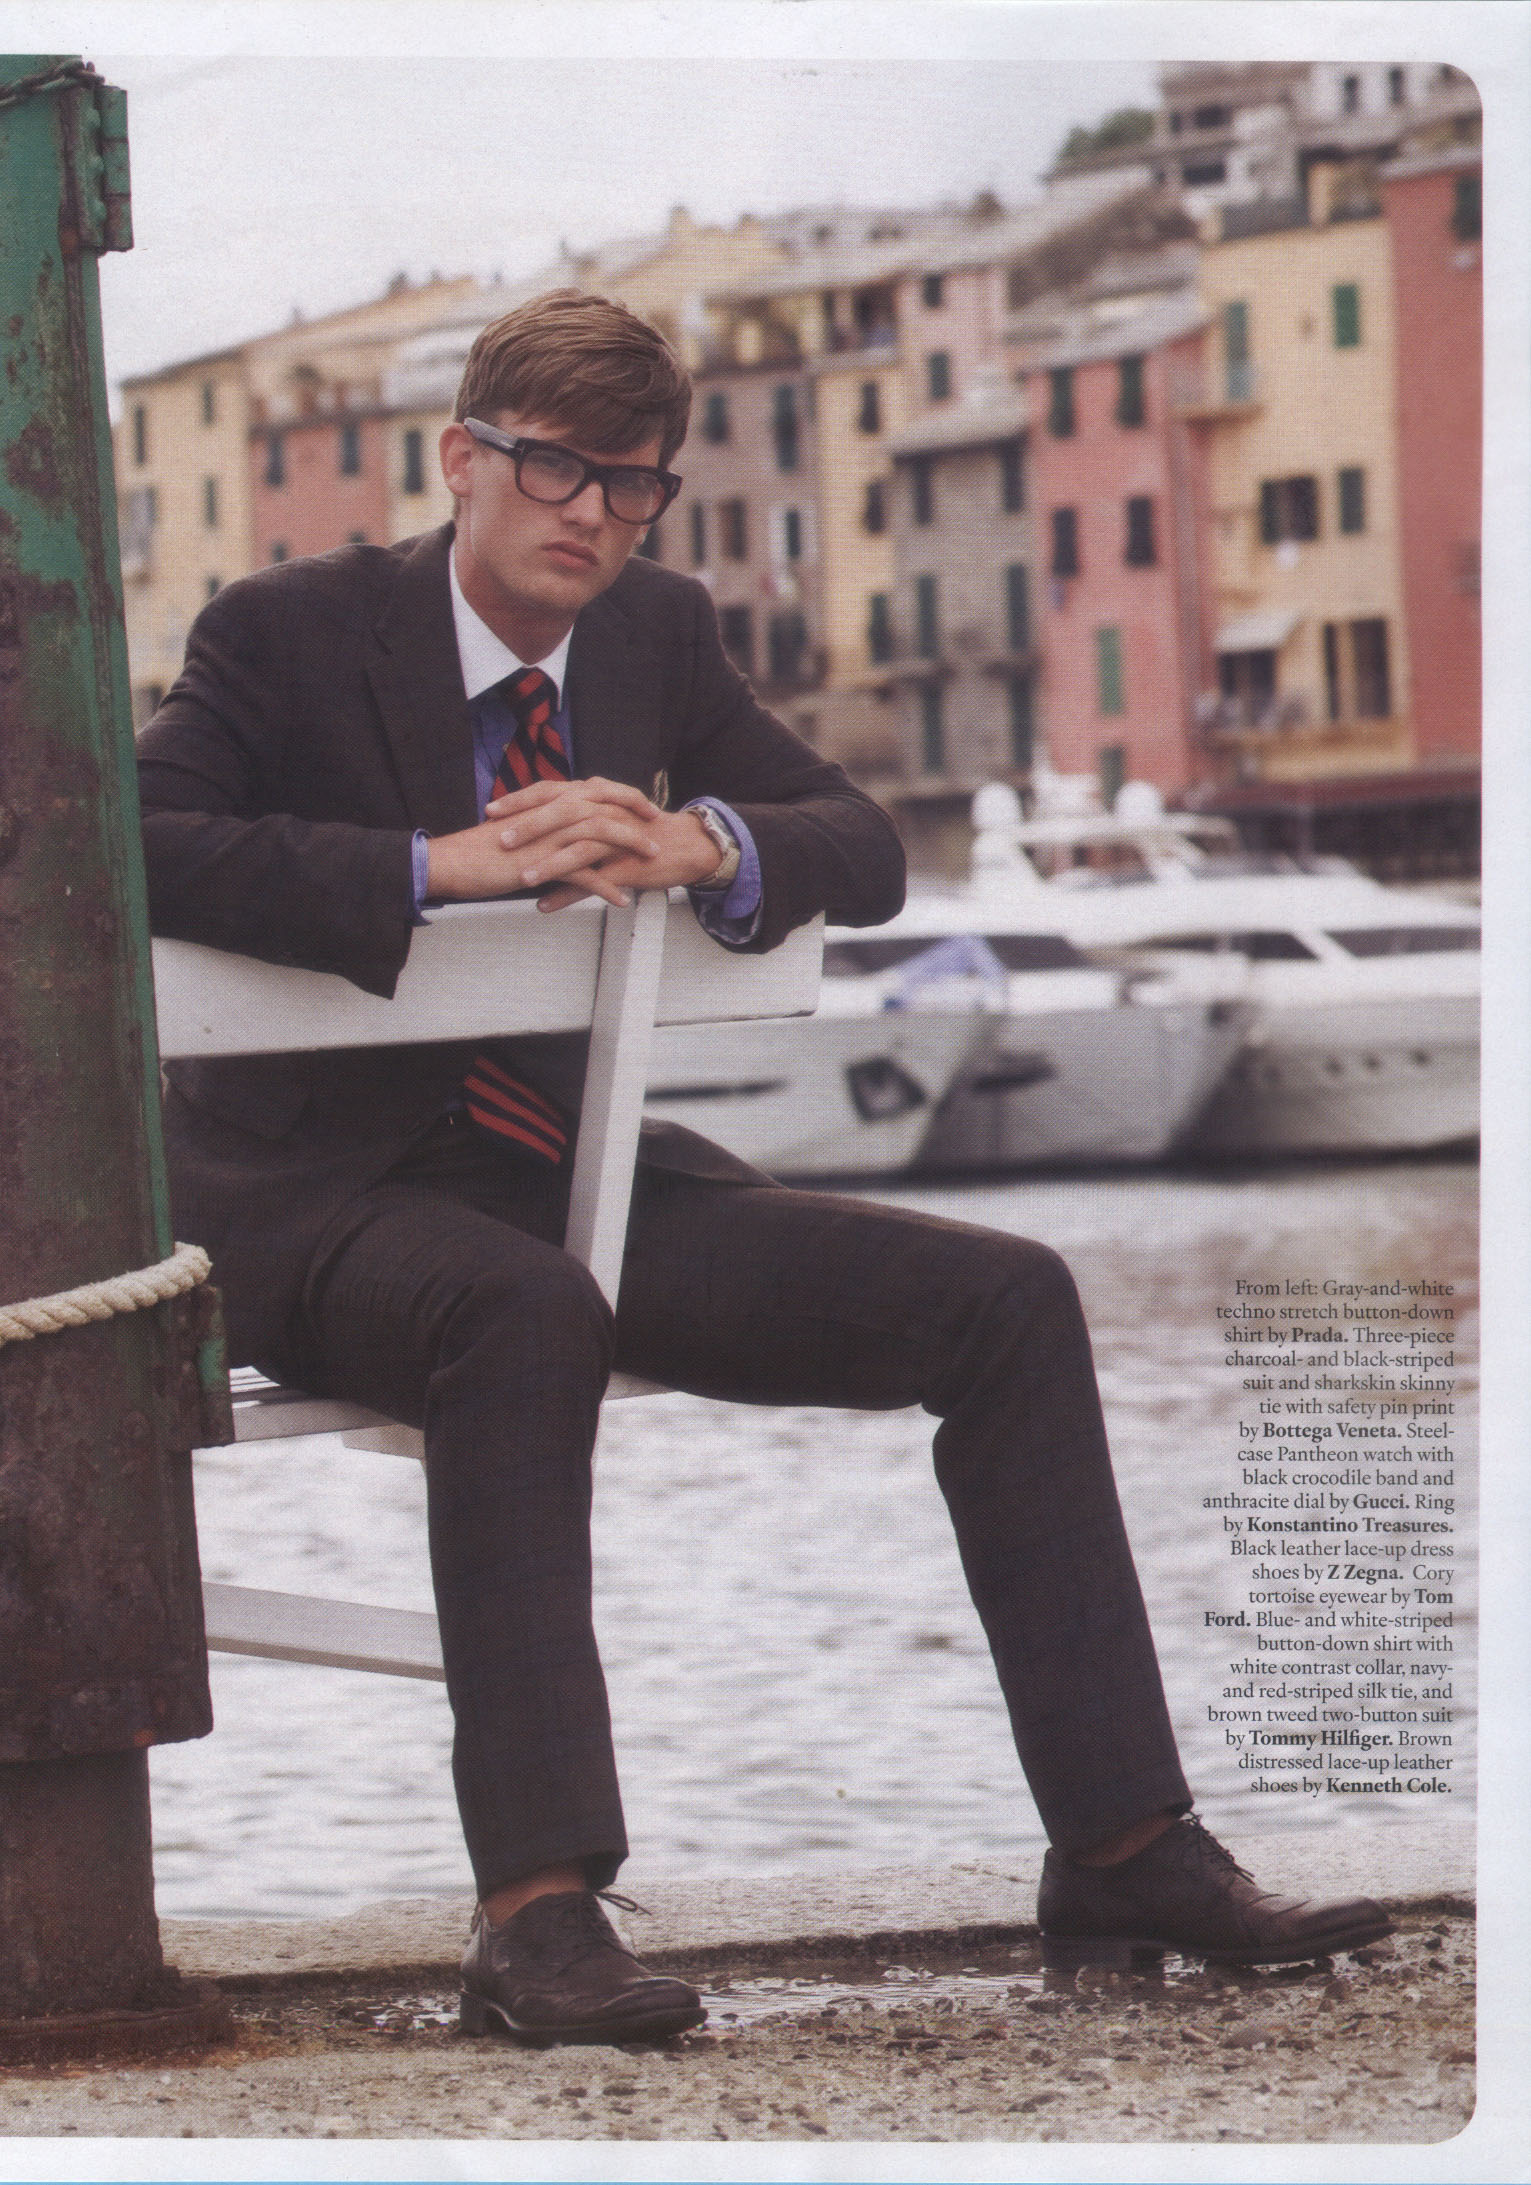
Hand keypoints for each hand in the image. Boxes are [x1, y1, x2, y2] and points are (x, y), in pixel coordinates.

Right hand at [426, 777, 664, 906]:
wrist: (454, 861)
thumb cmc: (482, 849)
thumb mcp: (521, 830)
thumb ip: (544, 825)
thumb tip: (561, 828)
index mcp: (547, 802)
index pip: (595, 791)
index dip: (623, 797)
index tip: (643, 807)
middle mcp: (552, 813)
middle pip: (606, 806)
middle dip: (636, 817)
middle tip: (657, 830)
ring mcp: (549, 837)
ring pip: (601, 835)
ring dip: (631, 848)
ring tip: (651, 862)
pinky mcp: (542, 863)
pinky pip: (583, 875)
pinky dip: (605, 887)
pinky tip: (621, 900)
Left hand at [485, 789, 723, 912]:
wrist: (688, 847)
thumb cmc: (645, 838)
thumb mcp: (607, 829)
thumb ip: (575, 841)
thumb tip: (543, 872)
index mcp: (595, 798)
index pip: (551, 792)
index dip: (521, 800)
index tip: (491, 811)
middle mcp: (604, 811)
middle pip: (561, 813)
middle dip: (527, 826)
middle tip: (499, 839)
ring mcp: (617, 837)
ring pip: (578, 845)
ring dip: (547, 861)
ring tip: (521, 877)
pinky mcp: (628, 862)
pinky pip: (595, 878)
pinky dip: (568, 891)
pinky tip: (545, 905)